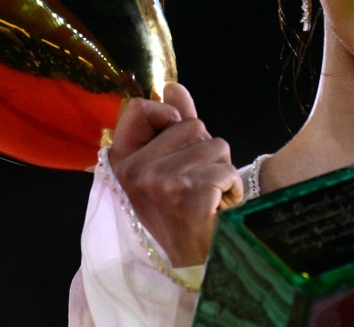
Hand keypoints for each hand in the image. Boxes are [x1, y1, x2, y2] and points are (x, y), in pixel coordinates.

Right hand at [108, 81, 242, 266]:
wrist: (192, 266)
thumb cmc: (181, 215)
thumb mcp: (169, 167)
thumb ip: (171, 126)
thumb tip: (173, 87)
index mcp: (121, 164)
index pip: (137, 109)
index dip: (166, 115)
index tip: (175, 138)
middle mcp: (135, 172)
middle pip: (192, 125)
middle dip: (204, 151)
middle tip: (195, 184)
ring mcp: (160, 183)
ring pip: (216, 145)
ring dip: (221, 171)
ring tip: (207, 198)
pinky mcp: (189, 196)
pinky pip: (227, 170)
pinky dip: (232, 188)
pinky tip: (218, 209)